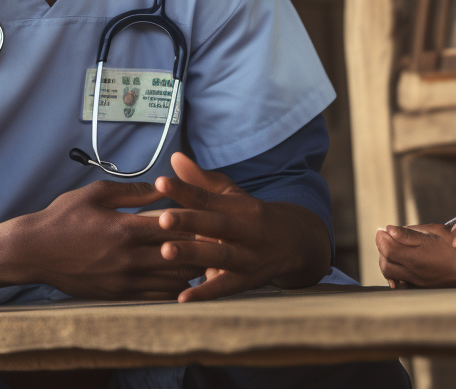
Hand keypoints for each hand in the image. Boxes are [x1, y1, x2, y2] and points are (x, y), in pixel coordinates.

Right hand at [22, 179, 202, 299]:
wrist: (34, 251)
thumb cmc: (63, 217)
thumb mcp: (96, 193)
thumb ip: (132, 192)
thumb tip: (161, 187)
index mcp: (125, 229)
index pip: (173, 227)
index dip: (194, 222)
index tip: (210, 216)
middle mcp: (128, 258)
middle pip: (179, 256)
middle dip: (199, 248)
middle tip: (216, 239)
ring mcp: (123, 281)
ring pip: (171, 281)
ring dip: (190, 270)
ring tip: (205, 259)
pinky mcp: (117, 295)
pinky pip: (155, 296)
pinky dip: (173, 289)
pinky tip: (182, 280)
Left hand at [152, 152, 330, 302]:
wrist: (295, 243)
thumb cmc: (252, 216)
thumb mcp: (231, 195)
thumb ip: (200, 179)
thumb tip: (174, 156)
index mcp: (238, 206)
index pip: (207, 196)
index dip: (184, 189)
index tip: (160, 181)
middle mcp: (245, 229)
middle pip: (215, 224)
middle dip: (190, 221)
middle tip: (163, 218)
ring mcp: (247, 256)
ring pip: (219, 256)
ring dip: (194, 254)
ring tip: (166, 251)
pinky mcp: (247, 281)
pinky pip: (225, 288)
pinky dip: (205, 294)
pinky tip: (182, 297)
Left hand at [375, 223, 455, 288]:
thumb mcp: (433, 232)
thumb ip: (408, 232)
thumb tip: (388, 229)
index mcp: (415, 258)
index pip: (386, 248)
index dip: (381, 237)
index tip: (383, 229)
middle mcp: (414, 273)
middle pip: (385, 264)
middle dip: (381, 249)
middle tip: (384, 238)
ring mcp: (418, 283)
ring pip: (391, 275)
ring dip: (386, 261)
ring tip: (391, 248)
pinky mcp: (423, 287)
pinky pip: (402, 283)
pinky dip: (395, 273)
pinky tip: (400, 264)